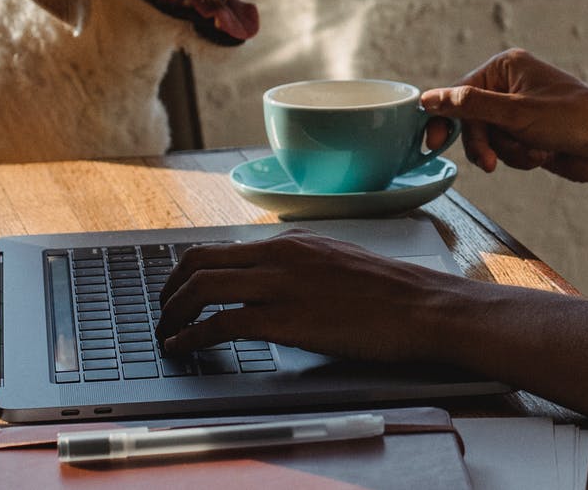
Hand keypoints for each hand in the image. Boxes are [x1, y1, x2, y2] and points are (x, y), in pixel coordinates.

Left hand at [153, 229, 467, 362]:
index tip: (180, 288)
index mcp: (294, 240)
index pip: (223, 247)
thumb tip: (276, 282)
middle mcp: (281, 254)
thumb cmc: (392, 292)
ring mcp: (282, 285)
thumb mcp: (341, 262)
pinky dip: (193, 336)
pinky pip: (222, 324)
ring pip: (204, 287)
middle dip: (171, 287)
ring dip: (173, 312)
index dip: (191, 270)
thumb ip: (304, 266)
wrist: (424, 306)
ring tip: (166, 331)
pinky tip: (184, 347)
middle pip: (201, 260)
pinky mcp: (287, 319)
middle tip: (163, 310)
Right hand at [421, 48, 587, 182]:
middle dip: (486, 143)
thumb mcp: (515, 114)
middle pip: (472, 120)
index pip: (460, 92)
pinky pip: (506, 150)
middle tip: (489, 162)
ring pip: (489, 139)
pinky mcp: (529, 134)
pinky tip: (543, 155)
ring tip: (535, 151)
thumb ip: (469, 106)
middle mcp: (510, 85)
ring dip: (509, 152)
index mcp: (505, 67)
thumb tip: (429, 98)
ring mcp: (520, 111)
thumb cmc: (572, 120)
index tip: (433, 142)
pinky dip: (520, 158)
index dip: (445, 118)